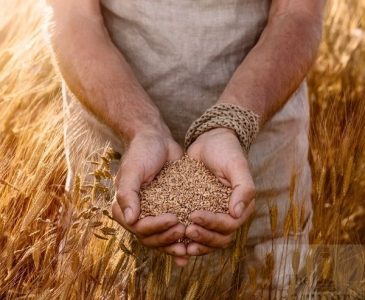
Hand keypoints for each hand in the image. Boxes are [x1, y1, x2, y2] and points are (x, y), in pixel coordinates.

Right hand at [111, 129, 188, 265]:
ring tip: (189, 240)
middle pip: (149, 237)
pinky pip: (172, 229)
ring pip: (161, 238)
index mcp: (124, 206)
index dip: (155, 228)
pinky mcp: (167, 210)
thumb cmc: (142, 151)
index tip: (173, 219)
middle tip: (183, 229)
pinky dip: (181, 240)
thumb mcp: (133, 169)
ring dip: (174, 243)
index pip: (138, 227)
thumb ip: (128, 193)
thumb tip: (130, 219)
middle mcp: (136, 214)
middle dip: (166, 238)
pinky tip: (191, 247)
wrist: (157, 139)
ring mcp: (153, 214)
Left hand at [185, 128, 255, 255]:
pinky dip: (188, 239)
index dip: (213, 224)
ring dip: (197, 243)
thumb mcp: (236, 165)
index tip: (194, 215)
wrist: (210, 140)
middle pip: (220, 238)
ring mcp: (214, 214)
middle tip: (186, 230)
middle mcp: (229, 214)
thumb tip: (237, 213)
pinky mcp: (200, 211)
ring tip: (181, 242)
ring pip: (209, 239)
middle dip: (204, 237)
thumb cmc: (226, 150)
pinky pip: (197, 230)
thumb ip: (243, 188)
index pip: (230, 224)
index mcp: (242, 206)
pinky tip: (175, 240)